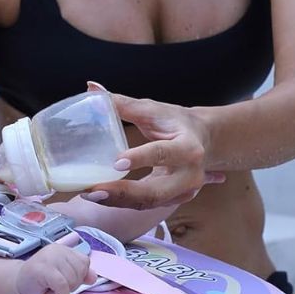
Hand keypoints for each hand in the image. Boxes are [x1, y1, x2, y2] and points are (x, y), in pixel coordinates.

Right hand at [14, 243, 95, 293]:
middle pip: (80, 270)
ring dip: (67, 292)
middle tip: (59, 289)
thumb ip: (79, 275)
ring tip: (54, 292)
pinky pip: (62, 285)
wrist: (16, 286)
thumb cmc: (41, 283)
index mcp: (63, 249)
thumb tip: (94, 277)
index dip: (80, 276)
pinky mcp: (41, 269)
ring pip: (72, 278)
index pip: (84, 261)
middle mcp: (56, 250)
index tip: (69, 284)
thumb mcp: (64, 278)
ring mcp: (48, 258)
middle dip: (74, 285)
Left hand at [86, 83, 225, 209]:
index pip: (163, 154)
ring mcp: (184, 193)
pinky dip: (121, 203)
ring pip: (148, 203)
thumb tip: (92, 88)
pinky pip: (145, 206)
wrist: (205, 140)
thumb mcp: (153, 109)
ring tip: (89, 194)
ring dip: (117, 202)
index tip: (116, 162)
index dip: (141, 158)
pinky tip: (100, 197)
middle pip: (156, 192)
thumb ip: (122, 103)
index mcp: (189, 147)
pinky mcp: (173, 201)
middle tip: (92, 191)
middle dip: (123, 193)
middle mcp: (190, 175)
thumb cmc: (176, 122)